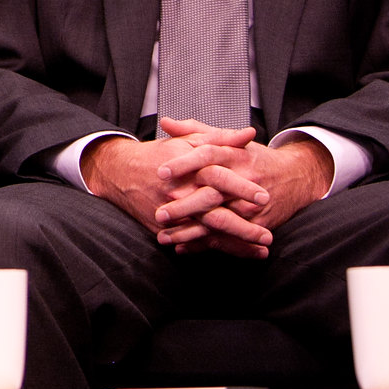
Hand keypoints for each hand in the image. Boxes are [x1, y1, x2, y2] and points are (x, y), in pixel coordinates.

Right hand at [81, 119, 258, 242]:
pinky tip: (235, 253)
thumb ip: (220, 138)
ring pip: (208, 233)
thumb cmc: (159, 154)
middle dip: (245, 228)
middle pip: (216, 214)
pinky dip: (214, 249)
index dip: (243, 189)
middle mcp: (181, 194)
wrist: (120, 171)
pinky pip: (192, 242)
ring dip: (236, 244)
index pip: (220, 179)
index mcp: (189, 170)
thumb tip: (249, 134)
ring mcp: (172, 213)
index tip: (265, 198)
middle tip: (268, 236)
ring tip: (261, 250)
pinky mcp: (164, 227)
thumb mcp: (189, 141)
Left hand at [153, 125, 331, 257]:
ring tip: (164, 237)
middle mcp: (243, 180)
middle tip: (159, 213)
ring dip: (190, 232)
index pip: (207, 156)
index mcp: (234, 155)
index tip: (161, 172)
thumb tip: (165, 122)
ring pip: (218, 221)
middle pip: (211, 194)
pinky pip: (230, 238)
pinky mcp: (257, 224)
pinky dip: (206, 245)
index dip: (184, 164)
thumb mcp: (228, 140)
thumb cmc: (253, 157)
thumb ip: (195, 131)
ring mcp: (251, 205)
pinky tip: (183, 248)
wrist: (295, 177)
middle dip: (184, 206)